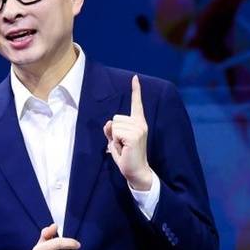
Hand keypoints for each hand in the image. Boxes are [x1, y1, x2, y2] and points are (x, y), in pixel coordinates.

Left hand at [103, 75, 152, 189]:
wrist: (136, 172)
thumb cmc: (127, 157)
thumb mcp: (116, 141)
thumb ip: (111, 130)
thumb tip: (109, 123)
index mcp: (138, 123)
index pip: (136, 104)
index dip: (136, 91)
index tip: (135, 78)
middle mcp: (140, 124)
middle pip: (115, 118)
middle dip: (114, 132)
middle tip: (123, 145)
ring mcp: (139, 128)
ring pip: (114, 125)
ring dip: (115, 138)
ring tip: (124, 147)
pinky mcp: (135, 135)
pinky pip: (115, 132)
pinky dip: (116, 142)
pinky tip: (124, 149)